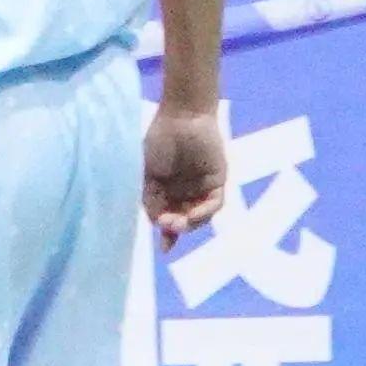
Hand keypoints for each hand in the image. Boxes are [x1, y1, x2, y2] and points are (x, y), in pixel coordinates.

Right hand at [143, 100, 232, 243]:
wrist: (182, 115)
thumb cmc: (159, 139)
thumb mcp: (146, 172)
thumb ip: (150, 198)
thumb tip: (157, 223)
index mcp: (166, 190)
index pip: (167, 217)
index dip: (166, 234)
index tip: (165, 250)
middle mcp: (185, 192)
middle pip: (183, 220)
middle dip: (176, 228)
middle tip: (168, 226)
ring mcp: (202, 188)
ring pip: (200, 216)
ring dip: (190, 224)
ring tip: (177, 222)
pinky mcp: (218, 181)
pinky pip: (214, 204)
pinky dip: (205, 213)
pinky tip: (193, 215)